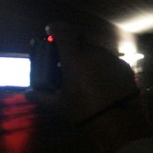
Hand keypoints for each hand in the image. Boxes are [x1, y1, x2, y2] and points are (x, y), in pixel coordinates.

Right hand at [28, 22, 152, 152]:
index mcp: (75, 58)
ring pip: (95, 51)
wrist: (119, 123)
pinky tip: (100, 82)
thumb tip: (28, 93)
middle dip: (72, 48)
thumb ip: (42, 96)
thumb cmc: (84, 112)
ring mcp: (111, 58)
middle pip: (80, 41)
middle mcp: (94, 52)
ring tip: (84, 75)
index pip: (63, 31)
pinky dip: (102, 66)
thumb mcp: (60, 105)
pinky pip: (108, 61)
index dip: (55, 28)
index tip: (51, 31)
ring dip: (88, 58)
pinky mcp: (124, 67)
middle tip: (66, 62)